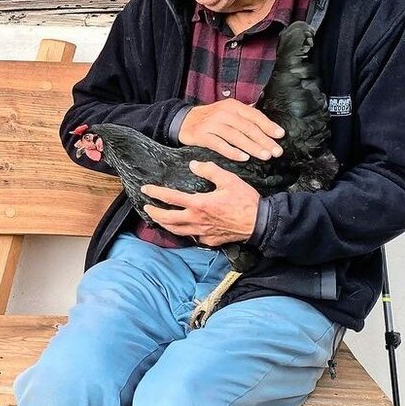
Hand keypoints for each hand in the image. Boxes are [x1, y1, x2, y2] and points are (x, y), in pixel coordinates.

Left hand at [141, 161, 258, 246]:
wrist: (259, 223)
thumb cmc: (245, 200)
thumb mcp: (229, 179)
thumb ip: (209, 170)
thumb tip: (193, 165)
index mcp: (199, 204)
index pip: (170, 198)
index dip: (155, 193)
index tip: (145, 189)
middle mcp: (197, 220)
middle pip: (167, 219)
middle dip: (154, 213)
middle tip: (147, 208)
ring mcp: (202, 232)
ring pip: (177, 231)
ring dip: (165, 224)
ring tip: (158, 218)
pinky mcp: (210, 240)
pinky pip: (192, 237)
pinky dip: (183, 232)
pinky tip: (182, 228)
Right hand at [179, 99, 283, 161]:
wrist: (182, 121)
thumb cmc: (209, 119)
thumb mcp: (227, 111)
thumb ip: (244, 116)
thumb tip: (267, 125)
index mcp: (232, 106)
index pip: (254, 115)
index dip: (268, 125)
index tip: (280, 135)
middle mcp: (223, 113)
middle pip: (248, 128)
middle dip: (264, 140)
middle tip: (276, 151)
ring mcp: (212, 124)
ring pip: (236, 137)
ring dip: (252, 147)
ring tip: (265, 156)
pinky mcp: (202, 135)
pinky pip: (220, 145)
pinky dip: (232, 152)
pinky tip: (244, 158)